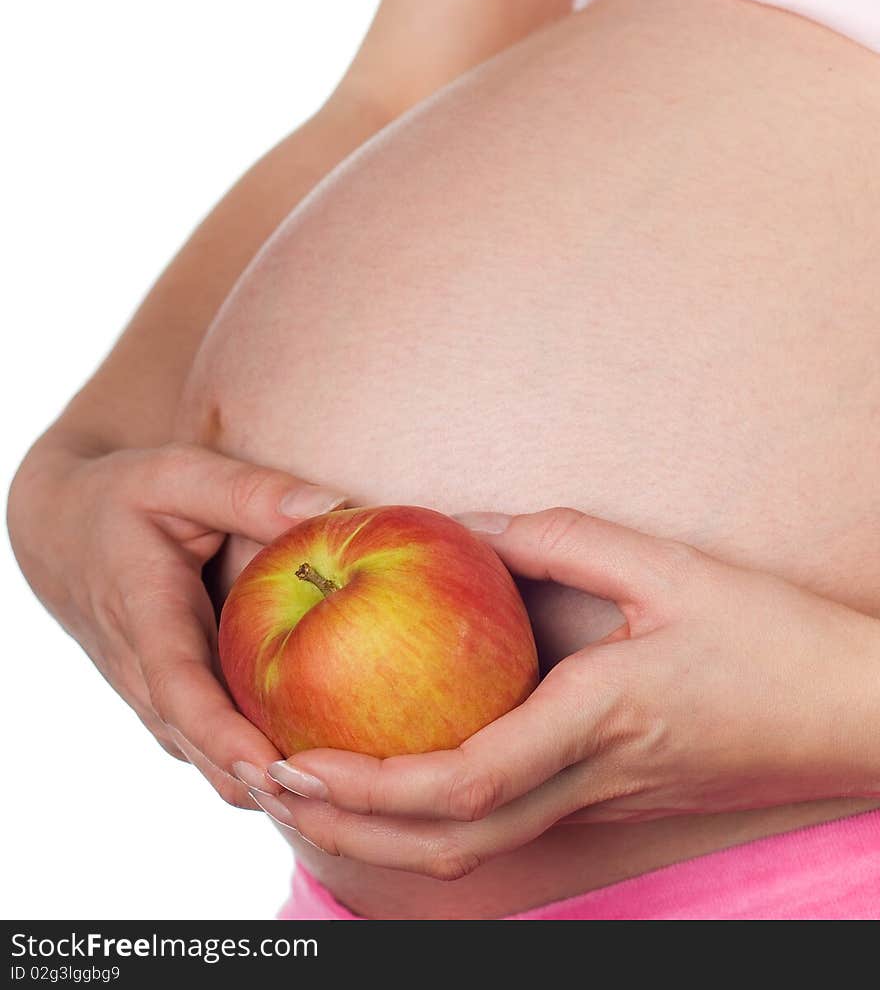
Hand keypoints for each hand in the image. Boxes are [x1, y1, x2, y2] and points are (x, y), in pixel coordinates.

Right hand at [8, 438, 344, 806]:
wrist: (60, 531)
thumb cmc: (124, 497)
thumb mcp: (179, 474)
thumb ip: (251, 491)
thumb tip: (335, 510)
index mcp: (145, 614)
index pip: (178, 689)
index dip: (222, 734)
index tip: (271, 767)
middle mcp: (143, 670)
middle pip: (197, 748)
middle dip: (259, 784)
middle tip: (332, 799)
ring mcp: (151, 695)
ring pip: (203, 760)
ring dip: (259, 786)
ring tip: (334, 798)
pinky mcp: (168, 702)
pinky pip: (209, 746)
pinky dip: (254, 765)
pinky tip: (315, 767)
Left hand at [262, 507, 879, 877]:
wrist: (854, 715)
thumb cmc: (771, 637)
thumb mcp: (667, 566)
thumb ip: (558, 539)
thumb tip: (464, 522)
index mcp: (602, 719)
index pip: (470, 780)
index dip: (377, 783)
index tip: (302, 758)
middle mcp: (593, 779)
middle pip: (454, 841)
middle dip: (353, 828)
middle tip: (272, 787)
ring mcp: (603, 802)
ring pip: (478, 849)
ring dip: (386, 832)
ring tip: (316, 789)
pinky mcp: (612, 800)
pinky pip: (510, 823)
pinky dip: (437, 814)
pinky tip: (401, 772)